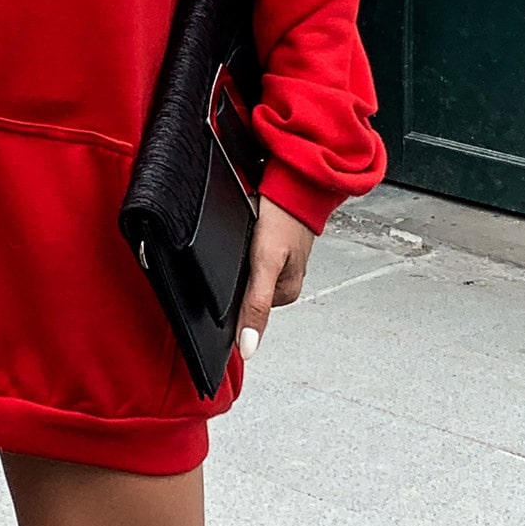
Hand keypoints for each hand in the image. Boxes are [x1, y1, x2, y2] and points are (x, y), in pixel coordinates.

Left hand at [233, 197, 314, 360]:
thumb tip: (249, 347)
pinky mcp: (272, 241)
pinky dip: (244, 240)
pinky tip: (249, 228)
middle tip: (243, 246)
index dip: (231, 290)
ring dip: (240, 252)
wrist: (293, 178)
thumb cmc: (284, 216)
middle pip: (243, 285)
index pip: (245, 306)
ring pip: (245, 265)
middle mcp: (284, 279)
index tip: (231, 269)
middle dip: (235, 268)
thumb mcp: (265, 264)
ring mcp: (278, 259)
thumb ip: (255, 304)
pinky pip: (250, 248)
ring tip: (248, 234)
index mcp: (286, 293)